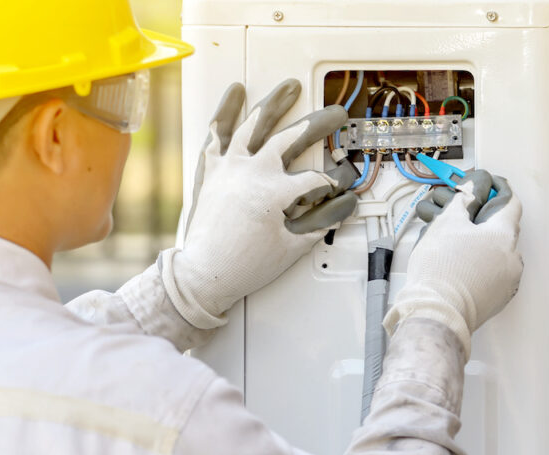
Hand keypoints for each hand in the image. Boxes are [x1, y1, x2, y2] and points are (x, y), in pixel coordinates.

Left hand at [162, 80, 358, 328]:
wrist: (203, 274)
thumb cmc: (242, 266)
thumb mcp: (291, 246)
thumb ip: (322, 221)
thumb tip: (344, 204)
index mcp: (273, 193)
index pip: (316, 179)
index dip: (334, 182)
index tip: (342, 184)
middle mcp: (251, 173)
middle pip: (292, 138)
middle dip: (319, 125)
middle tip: (335, 116)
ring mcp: (229, 167)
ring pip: (254, 124)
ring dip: (275, 103)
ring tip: (290, 87)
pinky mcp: (211, 170)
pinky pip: (217, 133)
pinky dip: (225, 111)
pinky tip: (236, 93)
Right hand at [384, 170, 523, 358]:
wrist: (436, 313)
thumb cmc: (440, 271)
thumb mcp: (446, 222)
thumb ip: (462, 199)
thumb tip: (471, 189)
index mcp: (504, 236)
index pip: (509, 202)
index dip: (496, 189)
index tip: (485, 185)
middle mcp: (512, 259)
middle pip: (501, 229)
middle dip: (482, 220)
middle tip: (461, 215)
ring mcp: (507, 282)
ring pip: (495, 253)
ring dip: (479, 245)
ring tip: (453, 244)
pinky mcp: (497, 299)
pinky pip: (491, 274)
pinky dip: (478, 265)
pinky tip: (458, 265)